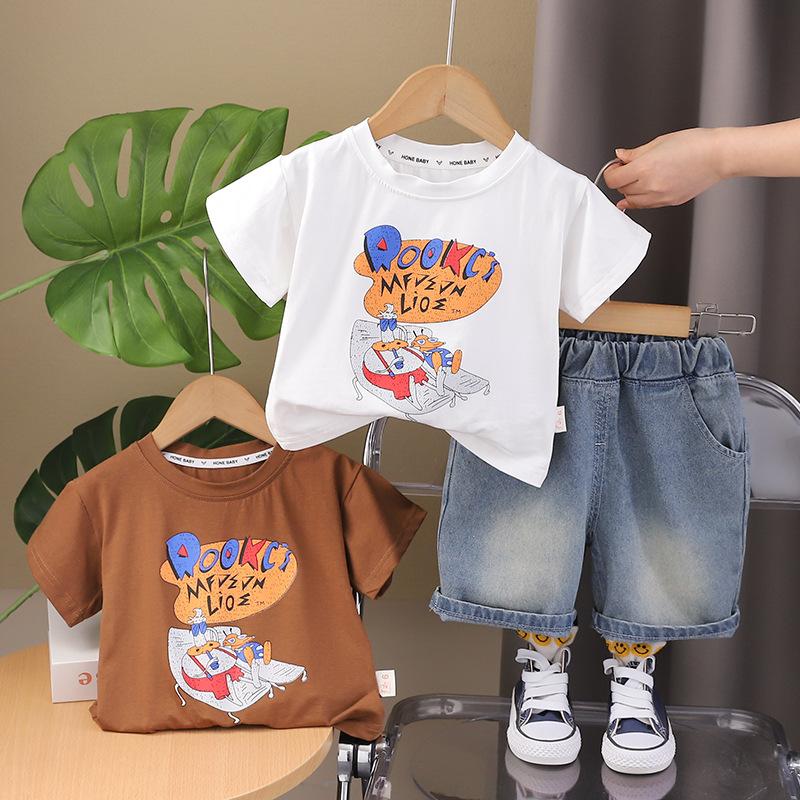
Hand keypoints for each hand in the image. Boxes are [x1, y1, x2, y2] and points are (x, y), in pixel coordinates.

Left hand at [602, 128, 724, 209]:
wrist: (718, 156)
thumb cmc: (695, 144)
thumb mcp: (659, 142)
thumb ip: (635, 153)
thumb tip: (621, 156)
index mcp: (645, 168)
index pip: (613, 179)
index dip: (611, 172)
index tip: (615, 167)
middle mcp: (650, 186)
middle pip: (622, 190)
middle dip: (621, 179)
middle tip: (627, 168)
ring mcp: (660, 197)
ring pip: (632, 200)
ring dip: (630, 190)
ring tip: (638, 177)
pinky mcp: (669, 202)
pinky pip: (647, 205)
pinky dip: (641, 199)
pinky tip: (643, 190)